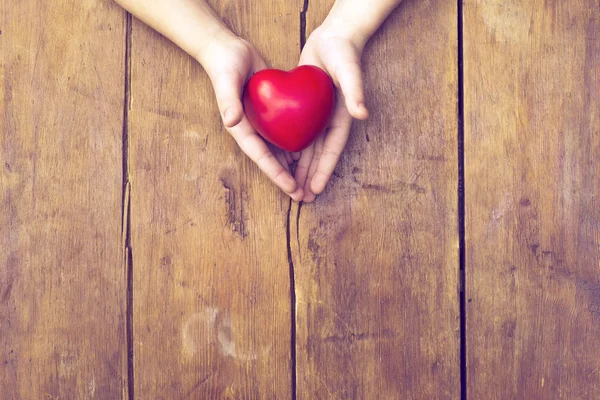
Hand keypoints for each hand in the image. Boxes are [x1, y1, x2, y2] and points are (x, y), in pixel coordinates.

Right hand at [200, 32, 302, 200]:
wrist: (230, 51)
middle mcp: (252, 129)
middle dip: (287, 178)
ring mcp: (263, 123)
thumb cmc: (225, 64)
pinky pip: (286, 133)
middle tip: (303, 197)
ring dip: (295, 167)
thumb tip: (230, 121)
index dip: (275, 173)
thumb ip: (227, 100)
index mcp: (241, 127)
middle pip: (272, 160)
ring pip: (281, 150)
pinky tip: (312, 155)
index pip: (260, 155)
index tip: (290, 188)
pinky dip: (297, 145)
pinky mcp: (272, 113)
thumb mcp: (227, 80)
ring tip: (309, 185)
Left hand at [294, 27, 368, 202]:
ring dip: (301, 168)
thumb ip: (355, 90)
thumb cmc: (343, 53)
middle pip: (318, 155)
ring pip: (307, 148)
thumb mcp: (349, 70)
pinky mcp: (306, 109)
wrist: (333, 38)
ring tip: (293, 188)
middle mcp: (329, 121)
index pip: (332, 150)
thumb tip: (362, 113)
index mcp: (341, 118)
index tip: (316, 190)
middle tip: (302, 199)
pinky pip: (298, 133)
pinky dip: (292, 147)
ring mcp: (318, 117)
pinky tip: (283, 160)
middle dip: (311, 177)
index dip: (324, 171)